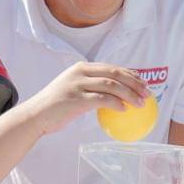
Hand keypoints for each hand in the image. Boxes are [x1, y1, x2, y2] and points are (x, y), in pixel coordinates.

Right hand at [20, 62, 148, 135]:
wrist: (36, 115)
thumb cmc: (56, 108)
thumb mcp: (73, 91)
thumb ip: (90, 89)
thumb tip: (114, 98)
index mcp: (82, 68)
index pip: (111, 68)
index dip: (130, 74)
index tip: (143, 83)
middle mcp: (80, 72)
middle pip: (115, 73)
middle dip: (135, 82)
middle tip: (147, 93)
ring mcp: (78, 84)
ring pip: (111, 85)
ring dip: (130, 94)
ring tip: (141, 104)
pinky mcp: (76, 98)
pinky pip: (102, 99)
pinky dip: (116, 103)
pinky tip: (125, 110)